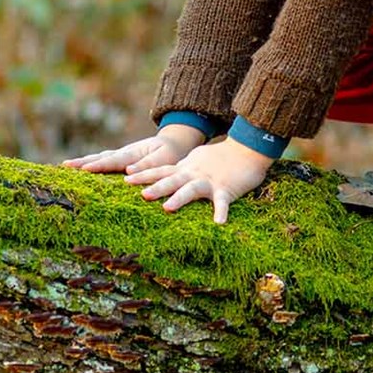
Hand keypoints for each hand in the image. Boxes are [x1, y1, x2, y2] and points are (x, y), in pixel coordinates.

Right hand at [63, 124, 206, 174]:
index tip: (84, 169)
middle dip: (82, 162)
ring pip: (99, 158)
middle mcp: (124, 153)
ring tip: (65, 166)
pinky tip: (79, 168)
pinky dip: (90, 164)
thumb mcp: (164, 159)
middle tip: (64, 166)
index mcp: (133, 153)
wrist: (174, 142)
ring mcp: (121, 155)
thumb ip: (147, 165)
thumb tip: (128, 171)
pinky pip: (104, 161)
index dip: (98, 166)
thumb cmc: (170, 153)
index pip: (113, 161)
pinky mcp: (121, 159)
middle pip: (100, 157)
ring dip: (83, 162)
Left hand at [132, 138, 274, 223]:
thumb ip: (182, 167)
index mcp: (186, 168)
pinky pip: (223, 202)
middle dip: (155, 187)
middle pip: (171, 179)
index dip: (144, 174)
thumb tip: (169, 173)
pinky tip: (218, 224)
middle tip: (139, 194)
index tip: (125, 178)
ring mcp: (210, 181)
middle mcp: (194, 173)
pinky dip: (221, 212)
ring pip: (192, 189)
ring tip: (166, 208)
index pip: (161, 170)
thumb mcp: (197, 159)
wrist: (247, 148)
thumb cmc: (222, 156)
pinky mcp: (227, 189)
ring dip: (179, 198)